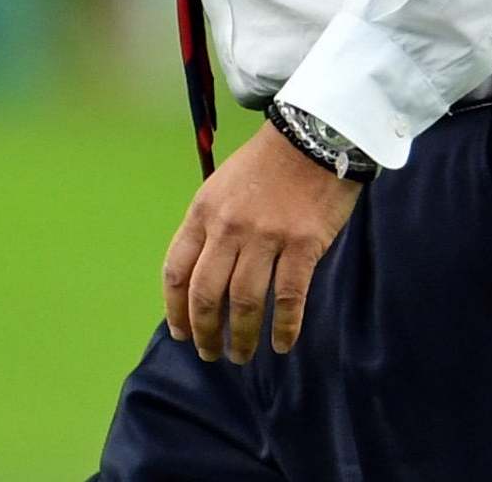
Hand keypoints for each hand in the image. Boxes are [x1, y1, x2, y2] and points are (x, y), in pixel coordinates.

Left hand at [162, 122, 363, 363]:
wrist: (315, 135)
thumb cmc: (268, 163)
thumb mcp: (223, 186)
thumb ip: (210, 227)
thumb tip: (203, 277)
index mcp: (203, 212)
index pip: (177, 272)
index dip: (176, 310)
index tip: (181, 334)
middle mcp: (229, 227)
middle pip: (206, 295)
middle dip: (206, 333)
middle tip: (212, 354)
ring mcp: (266, 236)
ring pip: (244, 302)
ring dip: (241, 337)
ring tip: (242, 355)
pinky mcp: (302, 243)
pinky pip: (288, 296)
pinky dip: (283, 327)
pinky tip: (282, 344)